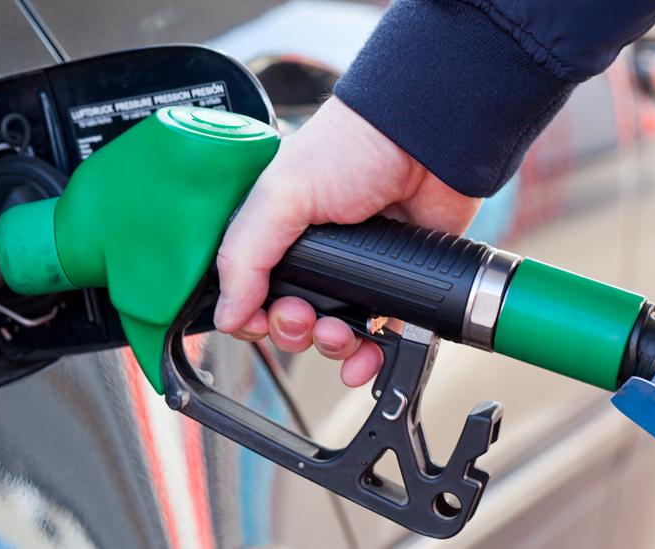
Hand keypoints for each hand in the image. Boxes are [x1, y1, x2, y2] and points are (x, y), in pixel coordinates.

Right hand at [213, 97, 480, 386]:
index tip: (259, 319)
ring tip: (341, 334)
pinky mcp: (394, 286)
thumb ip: (244, 257)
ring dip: (330, 348)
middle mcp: (311, 255)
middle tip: (305, 316)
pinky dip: (367, 359)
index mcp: (275, 232)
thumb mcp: (280, 195)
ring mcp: (353, 272)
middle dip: (292, 330)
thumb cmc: (353, 147)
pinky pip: (376, 339)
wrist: (428, 142)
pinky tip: (365, 359)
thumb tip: (225, 315)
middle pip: (287, 319)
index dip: (250, 314)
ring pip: (329, 336)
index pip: (247, 289)